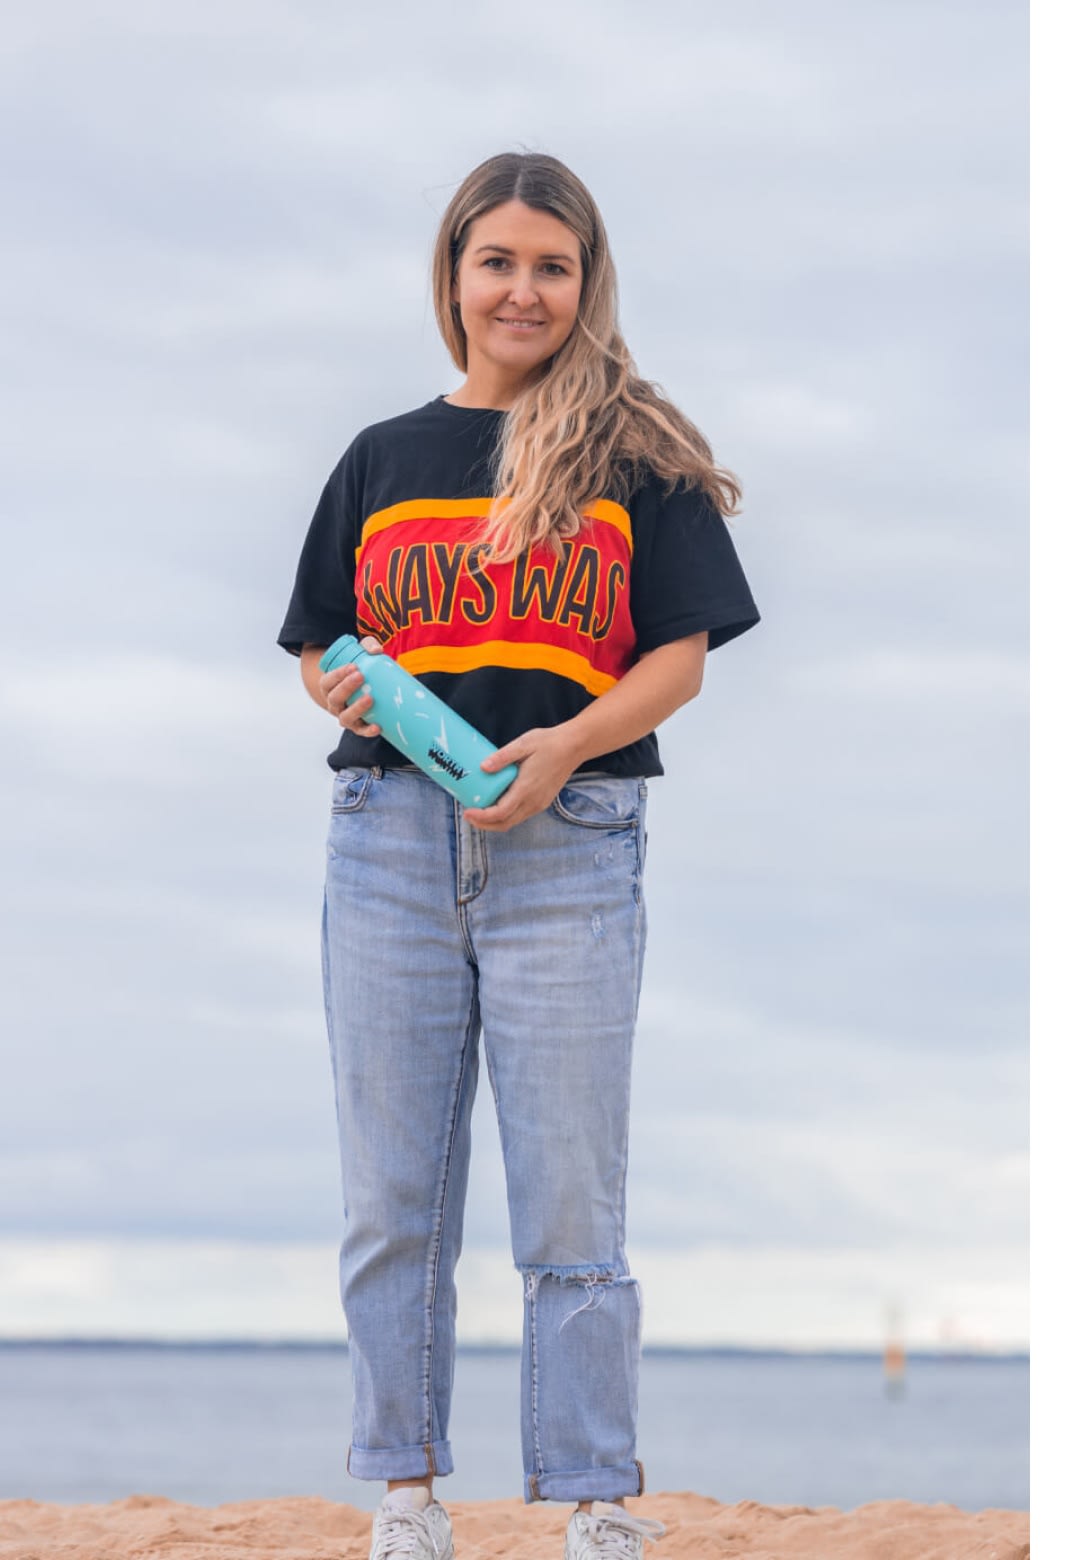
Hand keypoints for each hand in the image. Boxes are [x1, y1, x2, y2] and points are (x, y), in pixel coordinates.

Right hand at [320, 636, 384, 736]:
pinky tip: (378, 727)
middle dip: (346, 687)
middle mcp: (334, 704)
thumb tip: (376, 650)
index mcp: (329, 687)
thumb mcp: (362, 656)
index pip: (327, 681)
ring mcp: (345, 717)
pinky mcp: (359, 727)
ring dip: (356, 708)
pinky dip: (368, 731)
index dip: (338, 674)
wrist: (364, 692)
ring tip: (370, 698)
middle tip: (361, 676)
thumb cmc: (360, 671)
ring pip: (345, 717)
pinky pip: (361, 731)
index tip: (353, 666)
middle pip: (334, 698)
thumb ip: (368, 647)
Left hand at [462, 726, 582, 832]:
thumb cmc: (548, 743)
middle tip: (467, 815)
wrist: (574, 747)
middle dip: (484, 824)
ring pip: (512, 821)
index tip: (467, 812)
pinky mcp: (542, 802)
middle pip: (504, 824)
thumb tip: (483, 767)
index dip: (482, 817)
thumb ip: (502, 757)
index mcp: (526, 789)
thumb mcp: (523, 744)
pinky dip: (505, 815)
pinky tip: (496, 804)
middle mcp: (533, 801)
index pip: (500, 813)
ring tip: (478, 811)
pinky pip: (520, 815)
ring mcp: (539, 803)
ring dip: (494, 821)